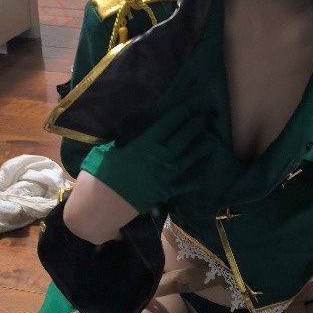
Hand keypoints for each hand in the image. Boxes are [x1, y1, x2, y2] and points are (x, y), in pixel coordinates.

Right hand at [81, 103, 218, 213]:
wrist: (103, 205)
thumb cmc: (101, 175)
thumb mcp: (109, 149)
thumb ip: (124, 138)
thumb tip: (130, 126)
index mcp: (143, 145)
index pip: (166, 125)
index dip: (179, 115)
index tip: (189, 106)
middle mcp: (158, 158)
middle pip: (182, 139)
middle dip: (195, 126)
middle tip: (207, 117)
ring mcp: (165, 175)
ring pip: (188, 158)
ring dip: (201, 148)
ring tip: (211, 138)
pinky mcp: (166, 191)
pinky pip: (185, 183)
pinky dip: (196, 177)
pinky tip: (205, 171)